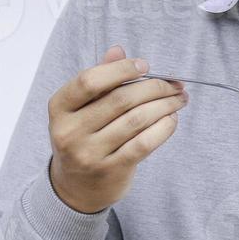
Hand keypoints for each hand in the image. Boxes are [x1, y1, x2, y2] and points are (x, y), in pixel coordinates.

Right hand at [47, 45, 187, 213]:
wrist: (76, 188)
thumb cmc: (84, 137)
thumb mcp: (82, 108)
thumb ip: (100, 78)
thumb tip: (119, 50)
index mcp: (59, 108)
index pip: (89, 80)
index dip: (121, 69)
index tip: (145, 66)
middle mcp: (69, 131)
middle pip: (120, 99)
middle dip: (154, 87)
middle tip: (175, 84)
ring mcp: (88, 153)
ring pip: (136, 120)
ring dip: (164, 106)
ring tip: (179, 99)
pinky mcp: (110, 170)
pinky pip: (144, 143)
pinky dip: (163, 128)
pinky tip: (172, 119)